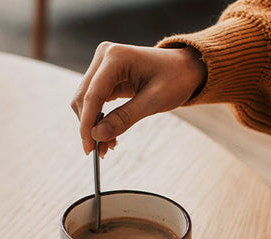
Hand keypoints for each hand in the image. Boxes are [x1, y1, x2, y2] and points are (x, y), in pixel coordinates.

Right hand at [71, 42, 205, 155]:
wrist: (186, 67)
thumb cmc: (176, 78)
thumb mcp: (154, 101)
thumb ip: (125, 118)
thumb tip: (98, 135)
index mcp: (116, 57)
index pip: (93, 94)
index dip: (87, 123)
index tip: (88, 148)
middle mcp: (105, 56)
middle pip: (83, 97)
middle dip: (89, 126)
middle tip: (99, 151)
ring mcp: (103, 65)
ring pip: (85, 100)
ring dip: (92, 124)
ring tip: (107, 145)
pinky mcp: (105, 75)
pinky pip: (94, 100)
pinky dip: (98, 118)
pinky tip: (109, 133)